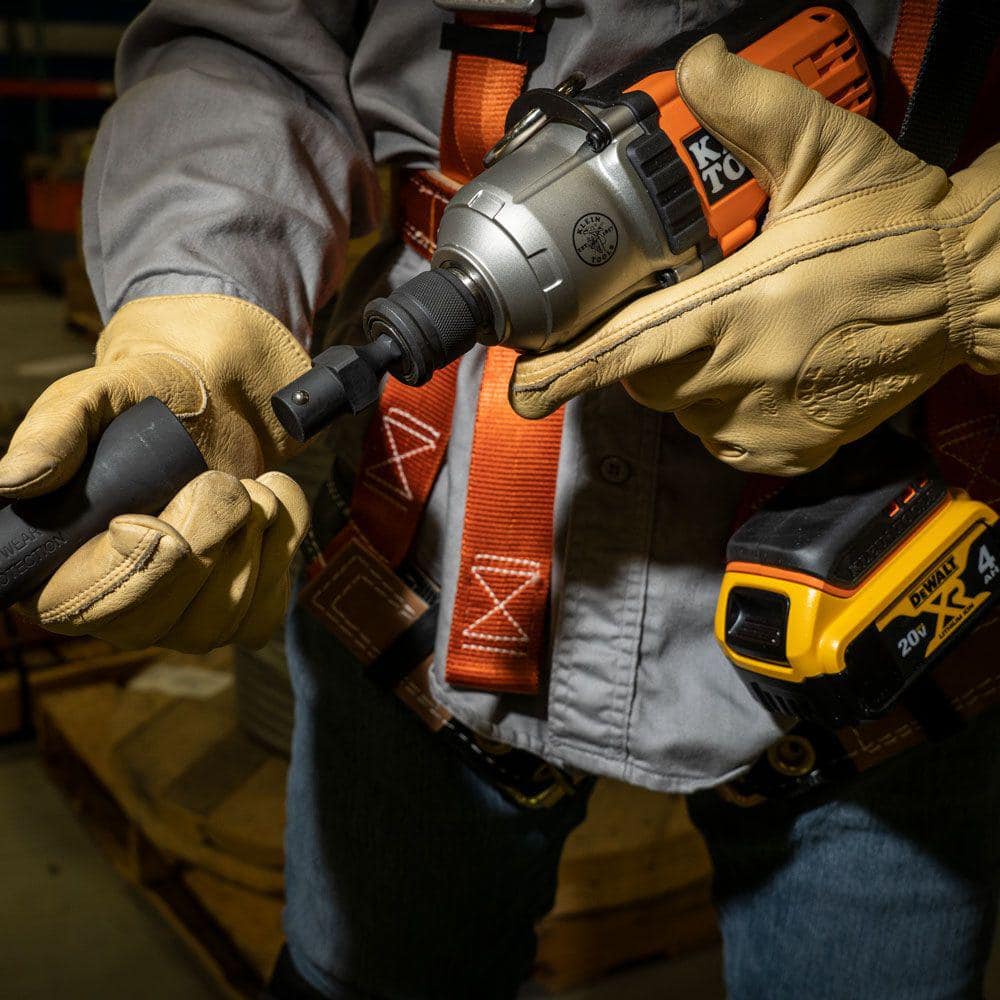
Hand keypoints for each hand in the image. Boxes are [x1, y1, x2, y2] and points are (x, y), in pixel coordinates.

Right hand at [0, 294, 311, 649]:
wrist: (217, 401)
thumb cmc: (146, 402)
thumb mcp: (97, 396)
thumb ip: (55, 431)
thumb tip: (11, 481)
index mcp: (57, 567)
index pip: (85, 606)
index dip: (130, 568)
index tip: (148, 518)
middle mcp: (116, 608)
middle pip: (164, 623)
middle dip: (204, 540)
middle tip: (217, 480)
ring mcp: (180, 620)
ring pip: (223, 620)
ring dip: (249, 537)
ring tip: (242, 484)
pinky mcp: (237, 614)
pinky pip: (265, 613)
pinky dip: (281, 547)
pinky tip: (268, 506)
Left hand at [509, 35, 999, 474]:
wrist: (969, 289)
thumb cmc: (899, 227)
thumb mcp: (826, 150)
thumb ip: (751, 109)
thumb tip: (700, 68)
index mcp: (736, 308)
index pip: (626, 349)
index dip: (567, 372)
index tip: (525, 388)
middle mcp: (741, 375)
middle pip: (646, 379)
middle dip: (648, 349)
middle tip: (692, 309)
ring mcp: (764, 421)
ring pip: (681, 410)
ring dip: (689, 377)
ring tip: (741, 334)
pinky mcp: (790, 450)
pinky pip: (723, 438)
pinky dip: (724, 408)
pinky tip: (761, 370)